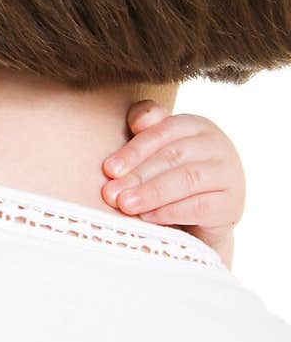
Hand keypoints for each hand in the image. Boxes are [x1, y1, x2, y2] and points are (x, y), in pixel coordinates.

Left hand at [100, 102, 243, 267]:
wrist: (199, 220)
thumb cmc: (169, 177)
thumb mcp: (155, 152)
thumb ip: (145, 130)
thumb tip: (137, 122)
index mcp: (195, 125)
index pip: (163, 131)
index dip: (134, 150)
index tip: (108, 169)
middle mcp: (217, 144)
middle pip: (174, 155)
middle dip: (138, 174)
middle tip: (111, 193)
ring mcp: (229, 174)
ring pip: (188, 179)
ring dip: (152, 193)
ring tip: (126, 205)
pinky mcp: (231, 204)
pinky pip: (201, 206)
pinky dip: (171, 212)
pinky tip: (148, 218)